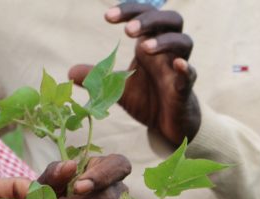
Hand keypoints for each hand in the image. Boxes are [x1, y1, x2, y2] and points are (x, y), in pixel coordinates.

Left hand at [69, 3, 199, 145]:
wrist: (166, 125)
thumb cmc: (146, 99)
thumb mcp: (116, 88)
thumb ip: (96, 78)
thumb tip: (70, 72)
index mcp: (149, 45)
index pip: (144, 16)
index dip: (129, 11)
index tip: (107, 16)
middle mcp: (167, 52)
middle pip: (170, 20)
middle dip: (149, 20)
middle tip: (127, 30)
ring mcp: (177, 69)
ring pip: (184, 42)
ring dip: (164, 41)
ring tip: (143, 47)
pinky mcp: (184, 89)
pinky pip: (190, 74)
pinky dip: (185, 68)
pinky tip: (178, 64)